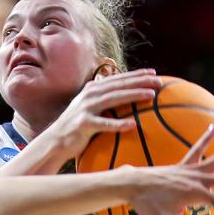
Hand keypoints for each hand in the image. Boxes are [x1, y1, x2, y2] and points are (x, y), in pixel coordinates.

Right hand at [45, 68, 161, 158]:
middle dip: (139, 81)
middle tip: (158, 81)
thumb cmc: (76, 127)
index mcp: (92, 89)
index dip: (136, 75)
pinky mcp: (83, 124)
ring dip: (133, 95)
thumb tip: (123, 95)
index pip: (118, 79)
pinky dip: (118, 124)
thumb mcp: (88, 109)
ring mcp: (85, 108)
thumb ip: (103, 100)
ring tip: (150, 95)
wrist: (55, 141)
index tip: (153, 73)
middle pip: (118, 85)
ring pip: (113, 99)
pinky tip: (132, 125)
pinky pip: (104, 124)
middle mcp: (89, 95)